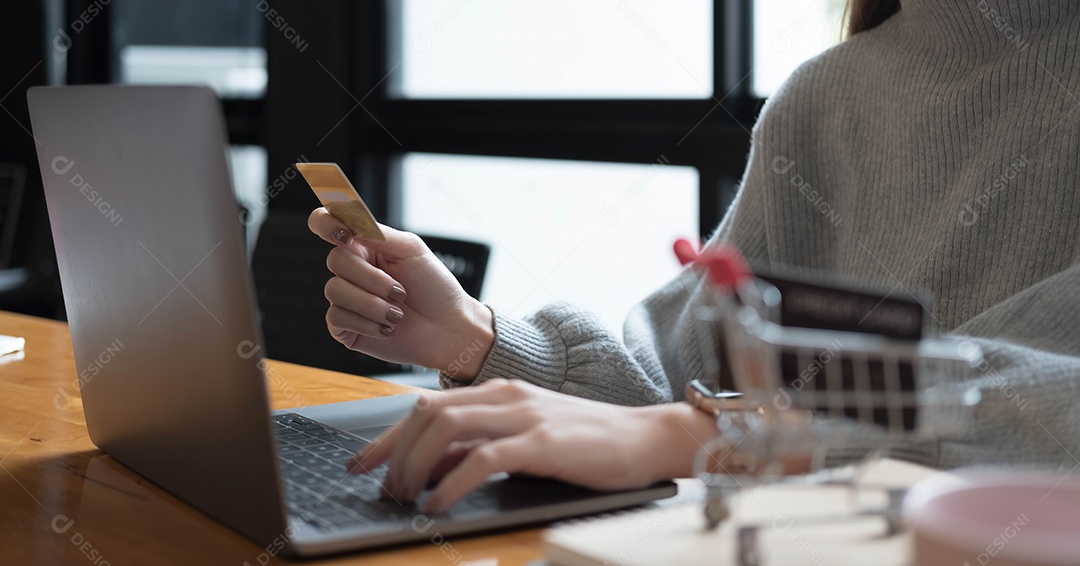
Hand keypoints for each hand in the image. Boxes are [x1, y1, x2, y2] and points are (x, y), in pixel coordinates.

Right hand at [307, 208, 493, 377]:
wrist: (446, 329)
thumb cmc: (434, 288)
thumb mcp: (410, 249)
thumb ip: (377, 232)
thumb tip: (348, 222)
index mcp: (364, 246)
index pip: (326, 223)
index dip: (325, 224)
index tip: (344, 235)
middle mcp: (350, 270)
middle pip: (335, 260)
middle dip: (372, 279)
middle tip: (400, 292)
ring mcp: (345, 298)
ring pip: (335, 291)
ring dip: (373, 304)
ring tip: (397, 314)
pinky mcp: (343, 326)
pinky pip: (337, 317)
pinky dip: (368, 323)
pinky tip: (387, 327)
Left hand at [346, 379, 720, 512]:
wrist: (647, 437)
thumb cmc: (587, 444)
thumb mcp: (523, 441)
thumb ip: (476, 448)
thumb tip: (427, 470)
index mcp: (498, 392)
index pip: (426, 406)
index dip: (387, 436)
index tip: (360, 464)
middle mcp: (505, 395)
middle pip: (427, 413)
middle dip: (393, 452)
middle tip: (381, 489)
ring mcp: (525, 415)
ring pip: (446, 427)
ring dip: (415, 466)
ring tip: (406, 498)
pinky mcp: (545, 441)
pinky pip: (484, 458)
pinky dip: (453, 482)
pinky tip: (440, 504)